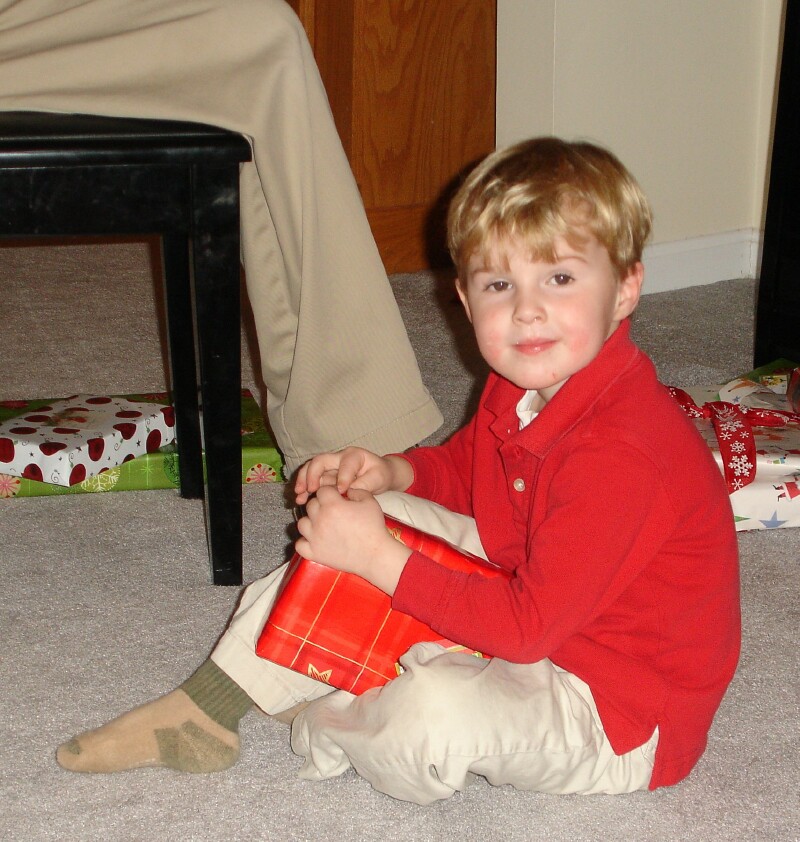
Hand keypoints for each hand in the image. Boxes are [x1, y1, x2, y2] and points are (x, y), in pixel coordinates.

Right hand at [294, 447, 411, 504]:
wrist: (379, 475)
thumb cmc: (380, 475)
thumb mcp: (378, 479)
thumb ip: (364, 485)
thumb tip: (347, 492)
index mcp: (354, 455)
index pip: (345, 464)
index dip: (342, 477)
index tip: (341, 491)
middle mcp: (339, 457)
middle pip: (320, 461)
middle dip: (312, 475)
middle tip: (309, 490)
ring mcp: (331, 467)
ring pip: (312, 470)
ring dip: (304, 482)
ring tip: (299, 496)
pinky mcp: (326, 477)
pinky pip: (312, 480)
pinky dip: (305, 490)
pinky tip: (301, 500)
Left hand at [295, 486, 410, 595]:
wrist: (374, 554)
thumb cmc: (374, 527)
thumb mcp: (370, 502)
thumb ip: (356, 491)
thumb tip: (346, 490)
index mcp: (332, 505)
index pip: (322, 491)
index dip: (330, 493)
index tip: (337, 498)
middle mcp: (319, 519)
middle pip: (310, 505)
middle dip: (320, 505)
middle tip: (332, 512)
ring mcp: (314, 537)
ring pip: (302, 523)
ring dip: (310, 522)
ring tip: (321, 525)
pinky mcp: (314, 553)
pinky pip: (299, 544)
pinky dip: (305, 542)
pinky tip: (315, 540)